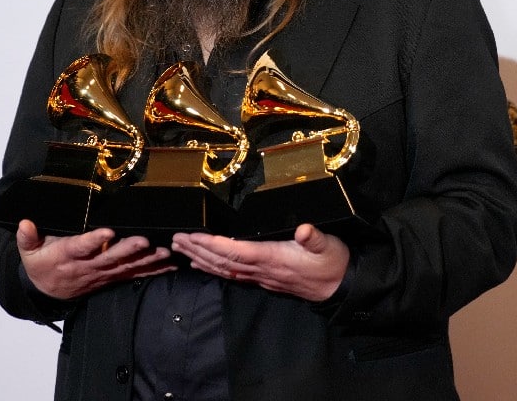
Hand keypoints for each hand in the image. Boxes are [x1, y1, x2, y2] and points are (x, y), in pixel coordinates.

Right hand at [16, 221, 174, 299]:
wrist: (47, 291)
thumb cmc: (41, 263)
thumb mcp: (28, 251)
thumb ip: (27, 238)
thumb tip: (25, 223)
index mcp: (67, 256)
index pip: (80, 247)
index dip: (93, 241)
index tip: (107, 232)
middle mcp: (87, 266)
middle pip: (109, 258)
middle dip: (128, 250)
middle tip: (144, 241)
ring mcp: (102, 274)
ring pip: (126, 267)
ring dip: (146, 261)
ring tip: (163, 252)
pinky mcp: (112, 277)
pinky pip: (133, 275)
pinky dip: (152, 270)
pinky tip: (169, 265)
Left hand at [170, 223, 348, 301]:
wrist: (340, 287)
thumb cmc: (333, 262)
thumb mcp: (328, 245)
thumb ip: (314, 237)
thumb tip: (303, 229)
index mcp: (273, 258)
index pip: (236, 251)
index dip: (213, 245)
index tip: (193, 236)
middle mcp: (262, 270)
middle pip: (223, 261)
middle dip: (197, 250)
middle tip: (176, 240)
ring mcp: (262, 277)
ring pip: (224, 270)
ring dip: (201, 259)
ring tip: (181, 249)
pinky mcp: (264, 279)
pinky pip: (232, 275)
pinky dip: (215, 268)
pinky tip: (204, 264)